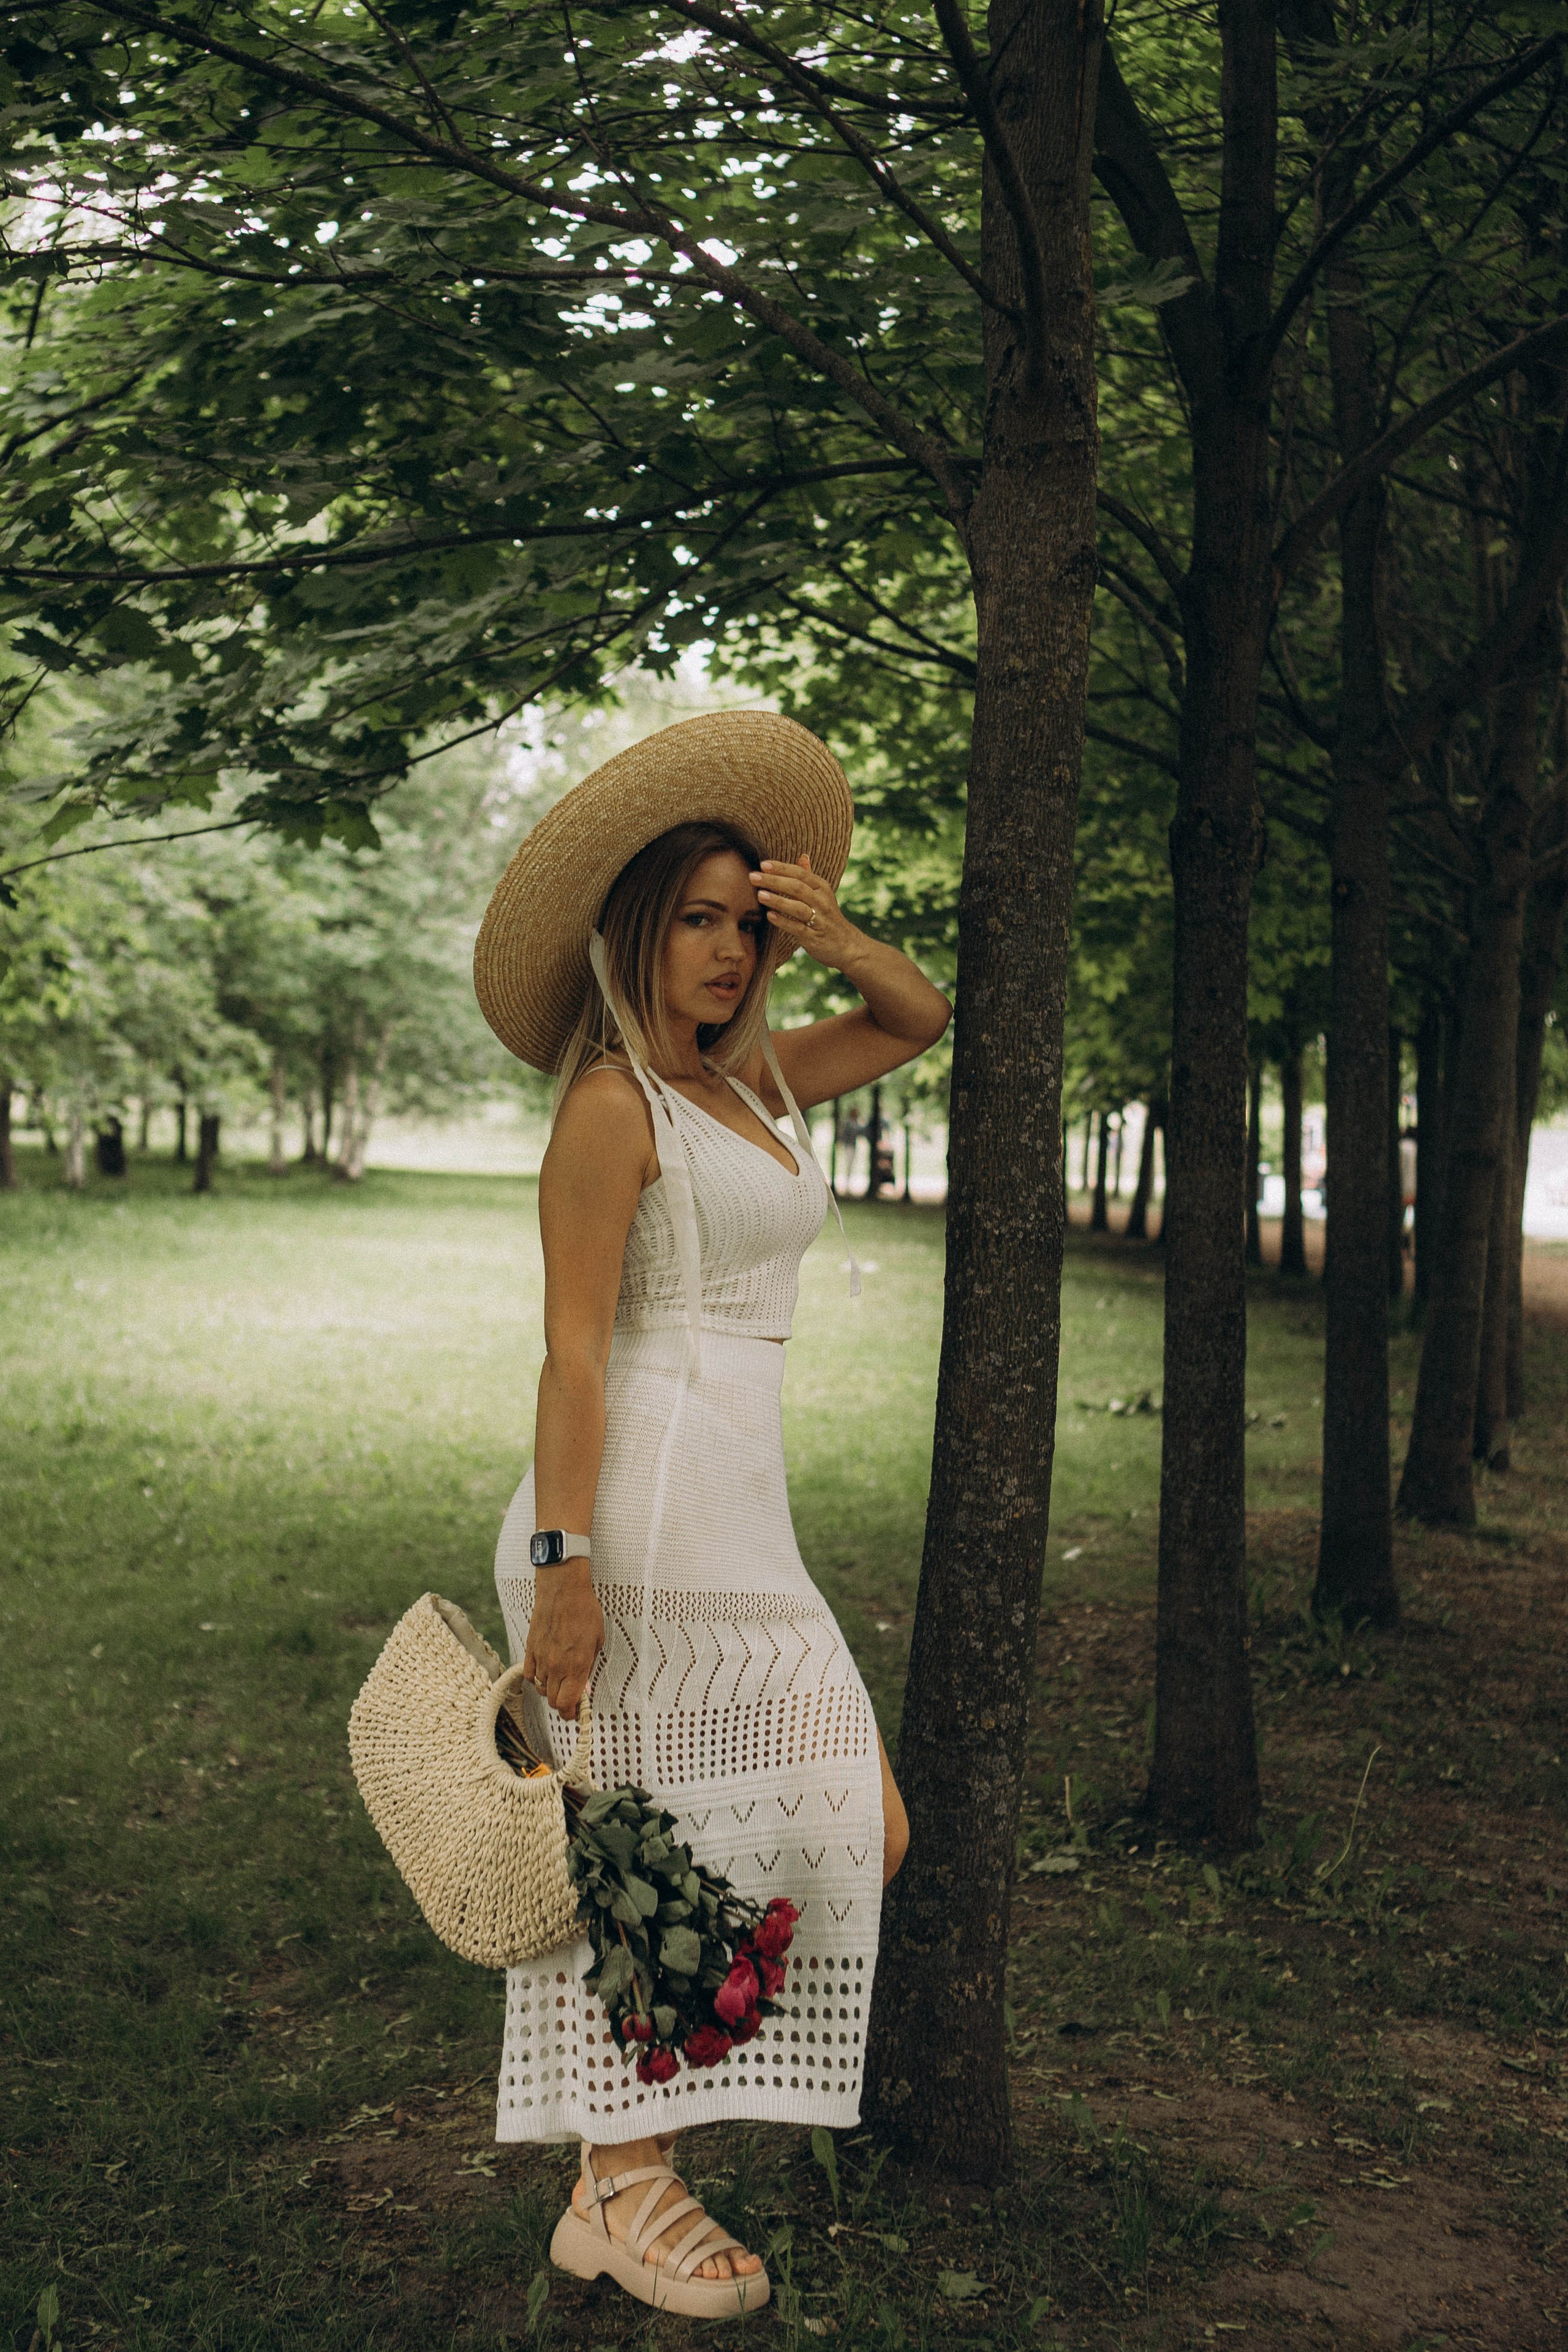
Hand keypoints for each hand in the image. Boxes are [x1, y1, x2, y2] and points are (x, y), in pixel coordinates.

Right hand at [522, 1562, 603, 1715]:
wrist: (563, 1589)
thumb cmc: (584, 1611)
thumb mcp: (596, 1641)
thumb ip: (588, 1668)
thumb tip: (584, 1688)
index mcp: (576, 1666)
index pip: (567, 1703)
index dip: (571, 1713)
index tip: (575, 1713)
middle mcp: (556, 1666)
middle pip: (553, 1701)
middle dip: (562, 1704)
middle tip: (570, 1698)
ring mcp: (541, 1658)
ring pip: (541, 1689)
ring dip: (550, 1689)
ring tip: (560, 1679)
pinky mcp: (530, 1649)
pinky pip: (529, 1675)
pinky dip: (536, 1678)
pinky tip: (545, 1671)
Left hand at [751, 853, 866, 970]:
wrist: (846, 945)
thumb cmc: (828, 917)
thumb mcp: (822, 894)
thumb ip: (809, 875)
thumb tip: (802, 855)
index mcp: (822, 887)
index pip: (800, 873)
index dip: (781, 868)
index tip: (762, 864)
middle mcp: (822, 901)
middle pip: (797, 887)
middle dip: (774, 881)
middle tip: (753, 877)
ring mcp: (819, 920)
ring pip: (797, 907)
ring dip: (778, 900)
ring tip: (760, 895)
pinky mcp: (814, 937)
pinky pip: (798, 928)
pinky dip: (783, 922)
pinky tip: (770, 916)